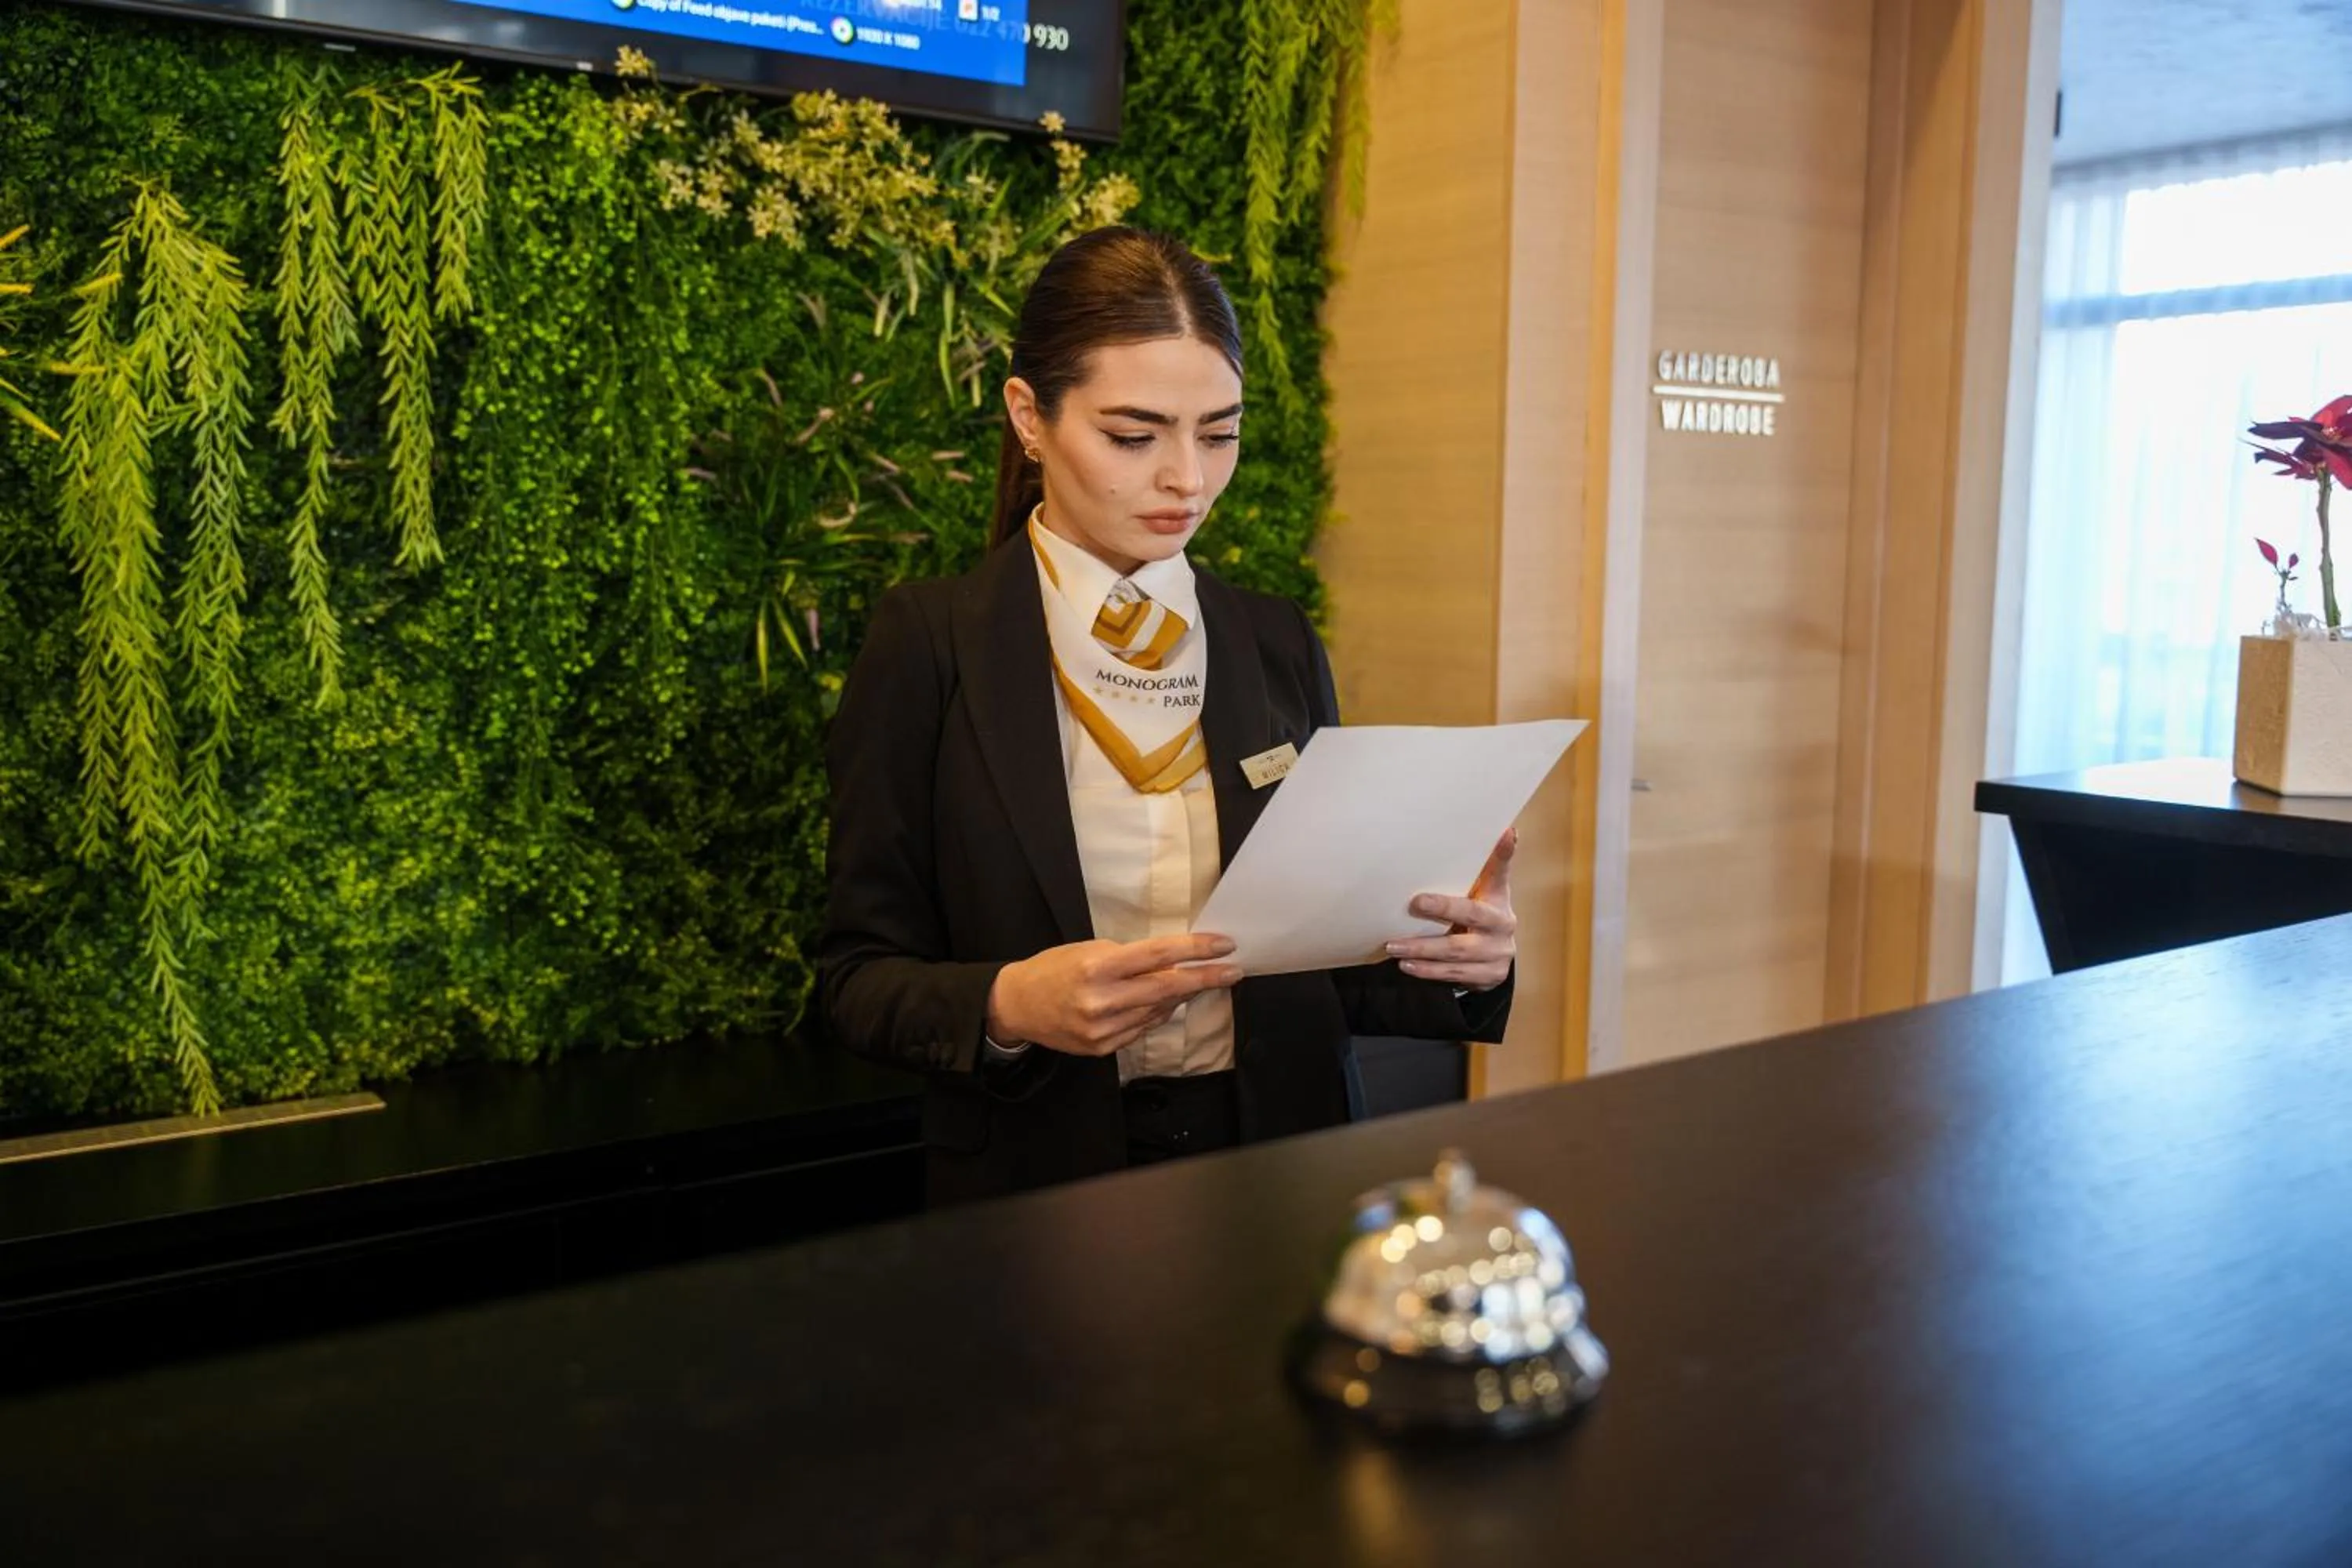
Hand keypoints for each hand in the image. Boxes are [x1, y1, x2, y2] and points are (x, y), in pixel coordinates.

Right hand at [987, 932, 1242, 1057]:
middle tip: (1233, 971)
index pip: (1159, 955)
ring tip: (1194, 982)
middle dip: (1206, 978)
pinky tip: (1159, 1003)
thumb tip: (1174, 965)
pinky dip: (1156, 1013)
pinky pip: (1142, 1028)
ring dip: (1181, 996)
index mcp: (1098, 967)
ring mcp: (1103, 1029)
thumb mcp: (1089, 950)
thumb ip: (1131, 960)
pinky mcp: (1103, 1048)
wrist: (1017, 1006)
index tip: (1224, 945)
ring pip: (1159, 1011)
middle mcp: (1102, 1000)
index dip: (1196, 950)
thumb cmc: (1054, 969)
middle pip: (1168, 987)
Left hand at [1384, 826, 1516, 991]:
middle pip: (1472, 914)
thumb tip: (1488, 829)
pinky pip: (1455, 974)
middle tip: (1414, 903)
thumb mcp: (1480, 892)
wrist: (1494, 957)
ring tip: (1394, 946)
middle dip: (1443, 909)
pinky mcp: (1490, 976)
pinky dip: (1429, 971)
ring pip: (1457, 951)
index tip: (1506, 832)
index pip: (1501, 871)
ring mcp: (1499, 953)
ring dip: (1423, 949)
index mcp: (1499, 897)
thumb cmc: (1478, 914)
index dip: (1503, 853)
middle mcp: (1504, 923)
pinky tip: (1408, 966)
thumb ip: (1477, 868)